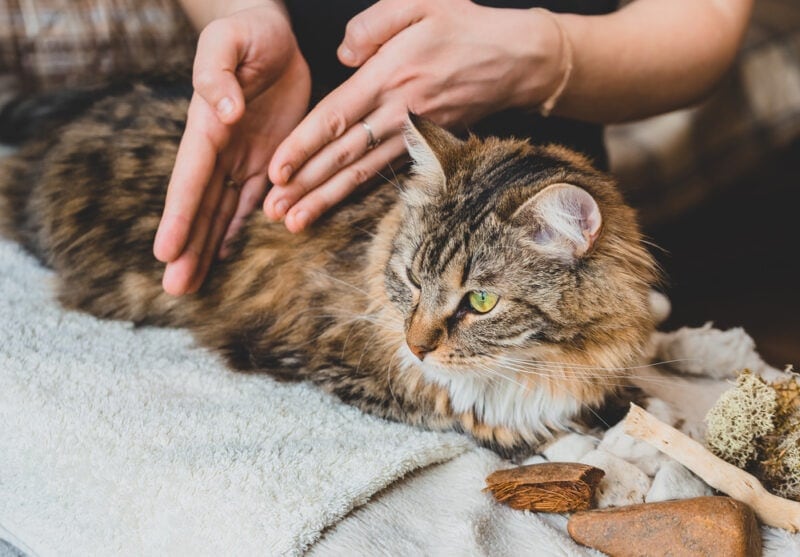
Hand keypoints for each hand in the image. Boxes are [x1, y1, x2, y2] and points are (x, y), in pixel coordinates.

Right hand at [153, 2, 310, 294]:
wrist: (272, 36)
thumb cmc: (249, 32)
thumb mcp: (230, 41)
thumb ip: (218, 73)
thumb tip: (221, 111)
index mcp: (208, 126)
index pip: (190, 178)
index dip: (179, 216)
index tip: (164, 252)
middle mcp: (220, 150)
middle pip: (200, 206)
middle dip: (187, 247)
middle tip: (174, 289)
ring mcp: (240, 159)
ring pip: (220, 212)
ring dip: (206, 249)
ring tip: (190, 285)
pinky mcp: (265, 161)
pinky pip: (249, 202)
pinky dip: (237, 229)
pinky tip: (225, 255)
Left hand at [264, 0, 565, 232]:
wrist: (517, 61)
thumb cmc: (465, 28)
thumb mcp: (419, 2)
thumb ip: (372, 24)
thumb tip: (341, 56)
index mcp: (389, 76)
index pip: (335, 118)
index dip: (303, 145)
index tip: (276, 169)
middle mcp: (398, 112)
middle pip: (342, 155)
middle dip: (305, 185)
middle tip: (273, 210)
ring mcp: (414, 134)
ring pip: (361, 172)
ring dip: (326, 199)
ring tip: (295, 222)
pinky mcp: (426, 144)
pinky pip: (384, 172)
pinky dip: (357, 192)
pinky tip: (335, 206)